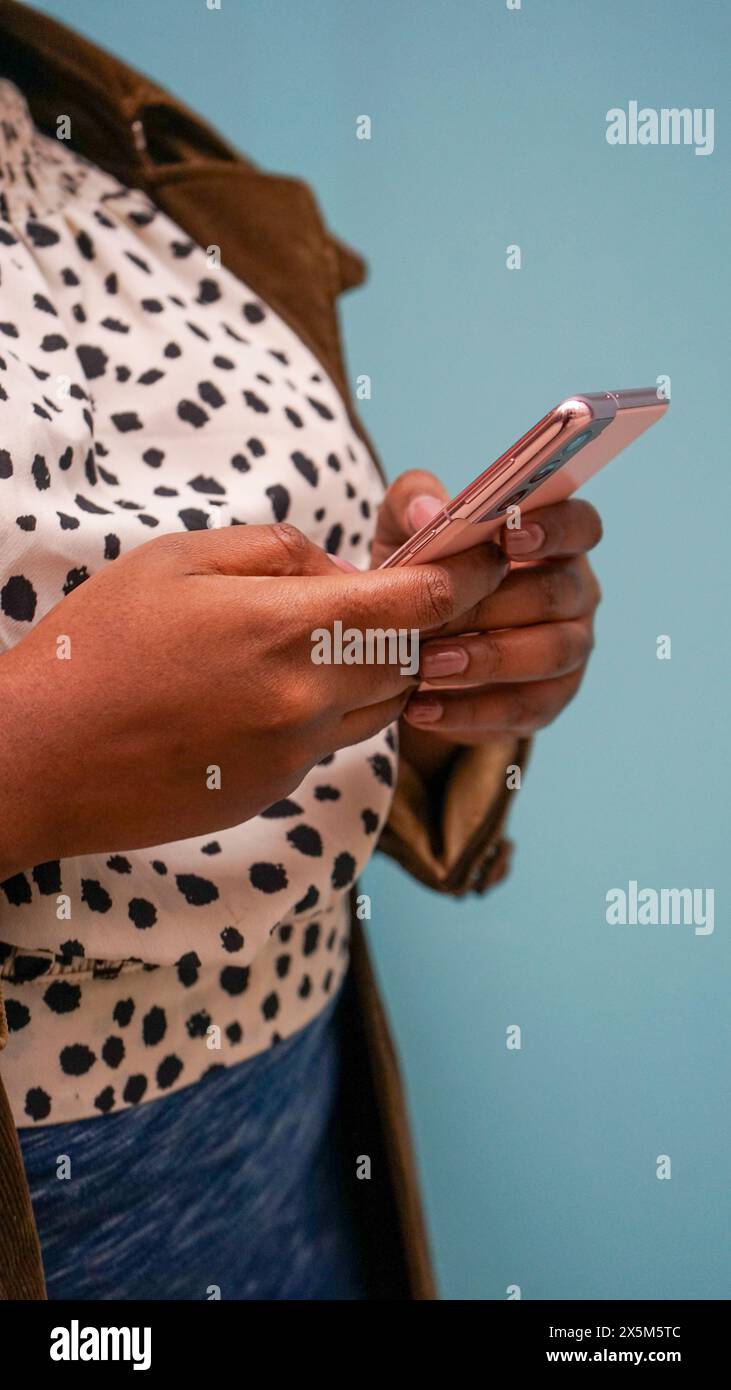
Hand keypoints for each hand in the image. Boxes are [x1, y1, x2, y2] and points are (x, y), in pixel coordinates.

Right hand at [0, 521, 506, 877]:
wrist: (41, 757)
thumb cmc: (99, 646)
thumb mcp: (180, 558)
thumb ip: (279, 553)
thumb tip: (342, 570)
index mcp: (291, 629)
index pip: (425, 605)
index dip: (468, 574)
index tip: (485, 554)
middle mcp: (311, 700)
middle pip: (413, 658)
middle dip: (409, 622)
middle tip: (375, 592)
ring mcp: (297, 754)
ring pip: (382, 706)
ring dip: (372, 669)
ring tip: (310, 640)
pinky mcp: (277, 789)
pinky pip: (333, 742)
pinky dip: (326, 711)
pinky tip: (261, 692)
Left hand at [372, 470, 601, 755]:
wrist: (408, 653)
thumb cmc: (420, 576)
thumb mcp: (404, 534)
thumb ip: (412, 504)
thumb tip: (429, 512)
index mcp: (553, 541)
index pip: (580, 524)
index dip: (554, 528)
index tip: (508, 537)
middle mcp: (574, 593)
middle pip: (555, 593)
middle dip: (491, 604)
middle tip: (435, 615)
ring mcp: (569, 650)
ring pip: (547, 654)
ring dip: (484, 660)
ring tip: (424, 666)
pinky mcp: (548, 701)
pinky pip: (521, 708)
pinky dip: (468, 711)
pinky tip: (421, 708)